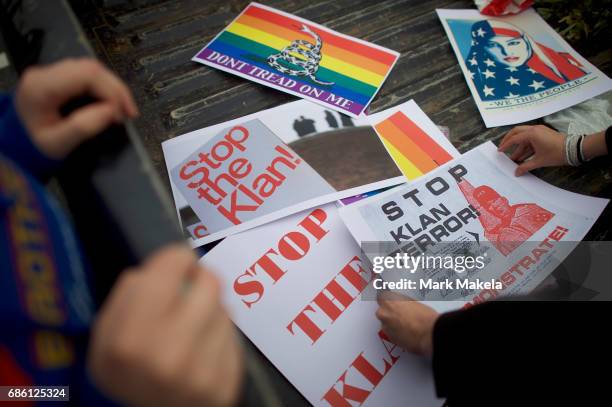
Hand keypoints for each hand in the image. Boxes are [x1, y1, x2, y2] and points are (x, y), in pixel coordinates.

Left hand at [15, 58, 137, 158]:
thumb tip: (112, 111)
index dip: (111, 90)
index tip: (123, 114)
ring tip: (124, 110)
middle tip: (130, 113)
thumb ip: (83, 127)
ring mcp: (51, 72)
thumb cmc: (36, 146)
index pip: (86, 74)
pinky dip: (105, 88)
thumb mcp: (58, 144)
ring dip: (113, 88)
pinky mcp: (58, 76)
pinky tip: (113, 103)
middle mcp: (45, 72)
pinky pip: (88, 75)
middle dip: (116, 89)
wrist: (18, 143)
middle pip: (91, 68)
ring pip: (92, 69)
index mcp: (41, 86)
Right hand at [88, 245, 243, 406]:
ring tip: (193, 328)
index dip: (176, 260)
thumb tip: (164, 266)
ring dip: (211, 311)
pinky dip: (221, 337)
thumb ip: (127, 294)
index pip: (175, 263)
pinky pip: (234, 338)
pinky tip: (204, 351)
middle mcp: (168, 355)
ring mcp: (201, 374)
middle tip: (189, 293)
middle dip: (199, 282)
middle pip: (210, 282)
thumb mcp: (103, 336)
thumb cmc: (125, 372)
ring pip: (225, 309)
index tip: (175, 267)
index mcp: (130, 338)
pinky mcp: (226, 385)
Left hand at [375, 291, 437, 356]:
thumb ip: (402, 302)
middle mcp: (384, 313)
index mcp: (389, 301)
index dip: (388, 300)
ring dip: (393, 324)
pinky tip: (407, 333)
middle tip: (402, 315)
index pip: (381, 297)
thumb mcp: (413, 302)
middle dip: (390, 313)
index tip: (391, 302)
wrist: (429, 334)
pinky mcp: (390, 339)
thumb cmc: (424, 317)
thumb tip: (402, 304)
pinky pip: (391, 333)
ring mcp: (385, 327)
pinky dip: (396, 333)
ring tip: (407, 325)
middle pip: (382, 311)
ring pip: (386, 323)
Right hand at [498, 125, 565, 175]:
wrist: (574, 149)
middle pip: (517, 132)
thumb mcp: (540, 161)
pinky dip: (526, 147)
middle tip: (503, 148)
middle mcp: (534, 129)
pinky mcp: (544, 134)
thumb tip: (517, 172)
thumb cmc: (556, 153)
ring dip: (519, 147)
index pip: (514, 139)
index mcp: (532, 134)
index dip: (506, 145)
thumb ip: (526, 166)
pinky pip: (531, 139)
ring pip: (524, 137)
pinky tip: (523, 157)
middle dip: (509, 140)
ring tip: (514, 159)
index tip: (499, 151)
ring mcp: (540, 131)